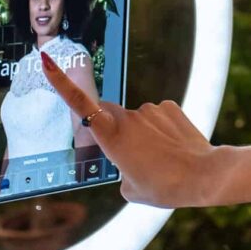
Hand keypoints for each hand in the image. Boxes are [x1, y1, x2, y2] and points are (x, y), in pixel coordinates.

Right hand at [40, 49, 225, 208]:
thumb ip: (122, 170)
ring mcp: (150, 110)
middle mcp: (128, 118)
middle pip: (108, 114)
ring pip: (136, 119)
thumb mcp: (131, 189)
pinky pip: (157, 116)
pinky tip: (174, 145)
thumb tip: (128, 161)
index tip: (47, 59)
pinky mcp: (170, 107)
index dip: (60, 81)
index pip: (79, 104)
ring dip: (141, 133)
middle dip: (110, 127)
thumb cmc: (164, 187)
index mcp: (111, 137)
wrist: (204, 175)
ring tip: (160, 157)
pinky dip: (161, 128)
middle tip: (128, 153)